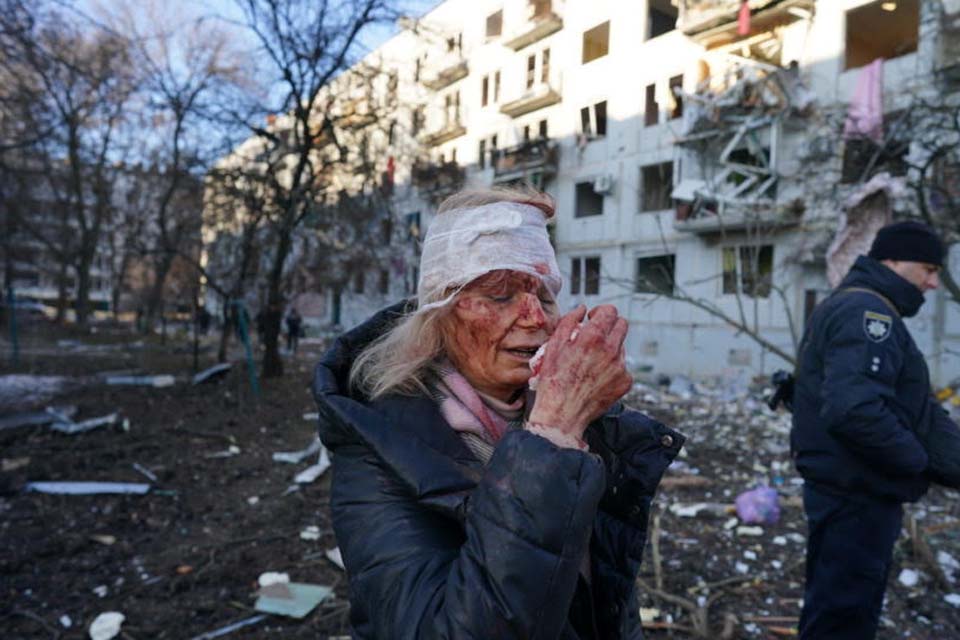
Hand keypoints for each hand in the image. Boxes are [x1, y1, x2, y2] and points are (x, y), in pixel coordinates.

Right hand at [528, 304, 631, 439]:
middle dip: (610, 325)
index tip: (593, 319)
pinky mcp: (625, 382)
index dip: (601, 311)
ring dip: (610, 347)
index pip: (610, 311)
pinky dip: (612, 368)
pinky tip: (597, 378)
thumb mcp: (553, 346)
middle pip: (622, 325)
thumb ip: (568, 321)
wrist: (562, 415)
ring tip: (592, 362)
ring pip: (622, 346)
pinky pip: (623, 367)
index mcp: (593, 338)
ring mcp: (621, 367)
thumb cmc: (553, 380)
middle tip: (596, 335)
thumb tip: (582, 308)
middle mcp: (611, 351)